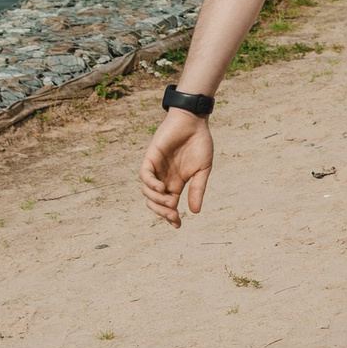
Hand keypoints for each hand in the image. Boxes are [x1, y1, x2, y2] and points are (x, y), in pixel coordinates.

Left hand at [139, 108, 214, 226]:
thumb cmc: (200, 143)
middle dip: (162, 212)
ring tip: (169, 201)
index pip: (169, 204)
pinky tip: (161, 188)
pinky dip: (150, 184)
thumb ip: (198, 189)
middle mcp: (164, 178)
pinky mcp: (151, 157)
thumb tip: (194, 212)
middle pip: (156, 201)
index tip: (178, 225)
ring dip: (156, 200)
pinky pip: (144, 175)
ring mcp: (156, 168)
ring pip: (148, 191)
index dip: (171, 217)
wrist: (194, 121)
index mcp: (176, 183)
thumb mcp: (202, 170)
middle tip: (172, 215)